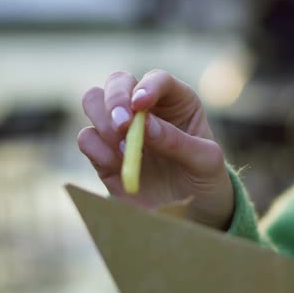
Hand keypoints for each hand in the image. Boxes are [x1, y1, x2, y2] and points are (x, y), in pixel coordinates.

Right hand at [78, 70, 233, 229]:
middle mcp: (145, 108)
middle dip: (115, 98)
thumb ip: (179, 142)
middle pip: (118, 81)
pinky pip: (87, 138)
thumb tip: (145, 125)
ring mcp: (122, 129)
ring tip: (125, 150)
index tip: (139, 105)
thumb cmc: (205, 179)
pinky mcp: (104, 153)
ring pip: (93, 101)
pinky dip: (96, 148)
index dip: (147, 86)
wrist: (191, 212)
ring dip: (103, 121)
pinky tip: (117, 164)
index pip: (158, 79)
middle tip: (123, 125)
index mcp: (176, 101)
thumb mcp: (206, 162)